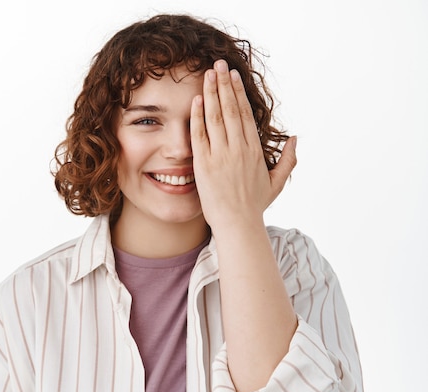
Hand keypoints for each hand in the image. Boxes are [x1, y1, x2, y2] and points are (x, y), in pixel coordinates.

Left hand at [190, 60, 296, 228]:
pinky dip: (197, 117)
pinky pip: (199, 136)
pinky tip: (196, 100)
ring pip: (215, 118)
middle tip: (218, 65)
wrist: (237, 225)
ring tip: (207, 75)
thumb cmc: (255, 206)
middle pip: (230, 110)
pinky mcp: (204, 165)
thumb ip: (288, 159)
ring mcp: (220, 156)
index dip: (237, 93)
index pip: (245, 114)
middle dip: (224, 85)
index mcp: (254, 150)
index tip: (233, 77)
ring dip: (211, 94)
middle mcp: (238, 149)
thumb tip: (296, 138)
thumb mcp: (277, 182)